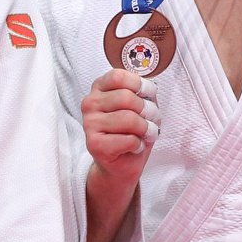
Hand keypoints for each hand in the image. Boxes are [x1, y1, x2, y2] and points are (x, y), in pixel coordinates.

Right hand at [81, 70, 156, 241]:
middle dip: (148, 110)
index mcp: (99, 89)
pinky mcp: (93, 144)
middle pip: (126, 98)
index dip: (140, 84)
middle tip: (152, 120)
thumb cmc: (130, 132)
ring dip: (146, 128)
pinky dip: (138, 144)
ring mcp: (89, 124)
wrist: (120, 165)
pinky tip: (135, 146)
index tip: (150, 94)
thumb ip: (143, 95)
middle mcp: (89, 103)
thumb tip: (151, 89)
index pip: (118, 76)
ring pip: (128, 118)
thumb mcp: (140, 108)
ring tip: (147, 134)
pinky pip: (127, 139)